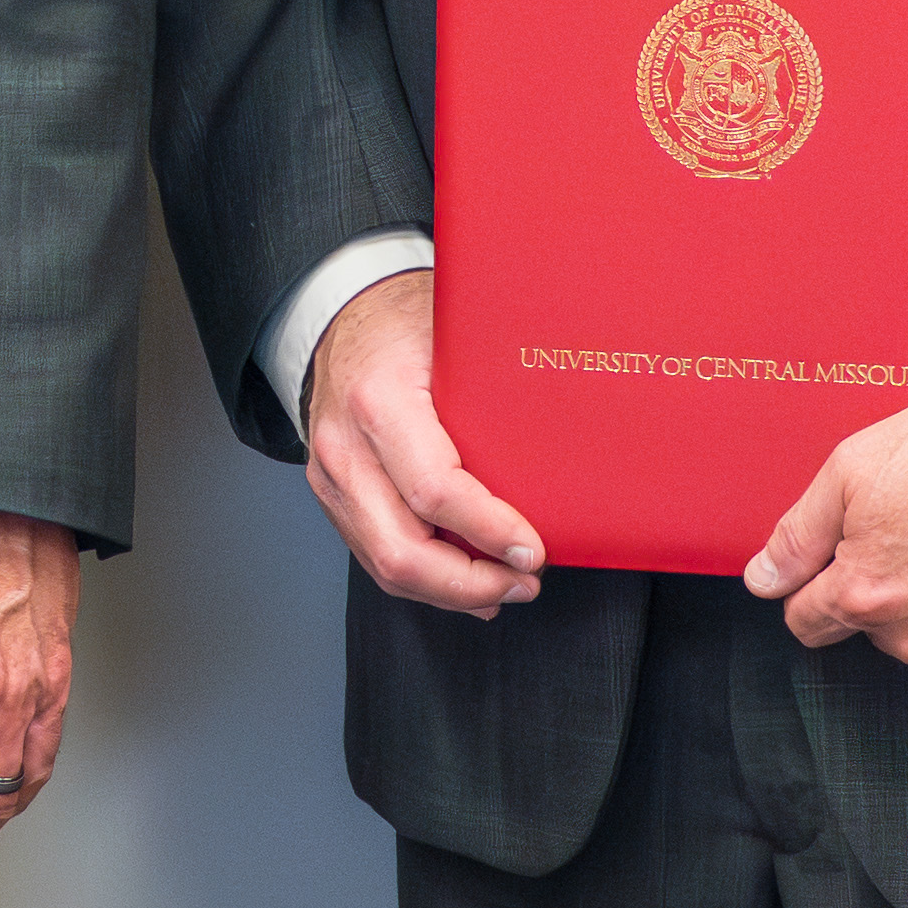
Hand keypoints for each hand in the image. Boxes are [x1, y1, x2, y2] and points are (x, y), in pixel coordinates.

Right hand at [297, 271, 544, 614]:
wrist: (339, 316)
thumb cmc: (404, 320)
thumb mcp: (455, 332)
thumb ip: (499, 380)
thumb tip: (577, 424)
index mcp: (380, 400)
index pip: (434, 489)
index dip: (489, 531)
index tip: (533, 550)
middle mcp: (345, 446)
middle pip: (402, 549)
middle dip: (472, 583)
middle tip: (526, 581)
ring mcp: (330, 477)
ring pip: (385, 565)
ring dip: (452, 592)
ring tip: (506, 589)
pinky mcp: (332, 495)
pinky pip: (374, 555)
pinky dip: (425, 581)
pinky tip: (468, 587)